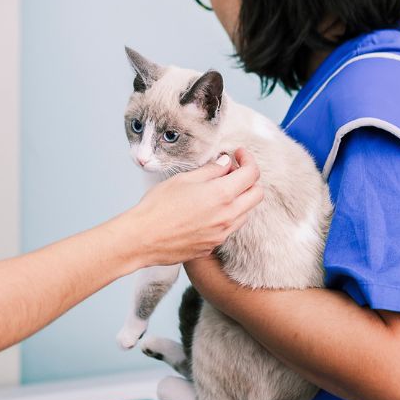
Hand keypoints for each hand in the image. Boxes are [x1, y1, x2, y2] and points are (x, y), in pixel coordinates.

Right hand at [124, 147, 261, 268]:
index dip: (249, 160)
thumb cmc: (158, 207)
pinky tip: (207, 209)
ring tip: (218, 189)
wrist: (142, 238)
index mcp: (221, 195)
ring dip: (239, 198)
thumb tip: (225, 163)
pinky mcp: (213, 245)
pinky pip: (229, 227)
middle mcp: (227, 216)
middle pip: (257, 195)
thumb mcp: (183, 179)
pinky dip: (226, 215)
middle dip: (250, 179)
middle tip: (232, 170)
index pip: (251, 174)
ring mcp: (222, 234)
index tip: (239, 154)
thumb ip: (210, 171)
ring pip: (245, 213)